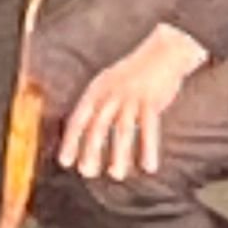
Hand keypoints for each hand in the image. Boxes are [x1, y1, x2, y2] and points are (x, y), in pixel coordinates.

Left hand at [58, 21, 210, 181]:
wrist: (163, 52)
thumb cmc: (134, 73)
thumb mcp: (108, 83)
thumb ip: (98, 105)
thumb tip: (84, 133)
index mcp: (96, 91)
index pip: (78, 118)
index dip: (70, 141)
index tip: (65, 162)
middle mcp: (110, 94)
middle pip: (97, 125)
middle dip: (90, 150)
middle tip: (87, 172)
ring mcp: (131, 97)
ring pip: (122, 129)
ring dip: (119, 154)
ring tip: (116, 175)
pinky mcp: (152, 100)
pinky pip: (149, 128)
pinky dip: (148, 148)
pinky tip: (148, 166)